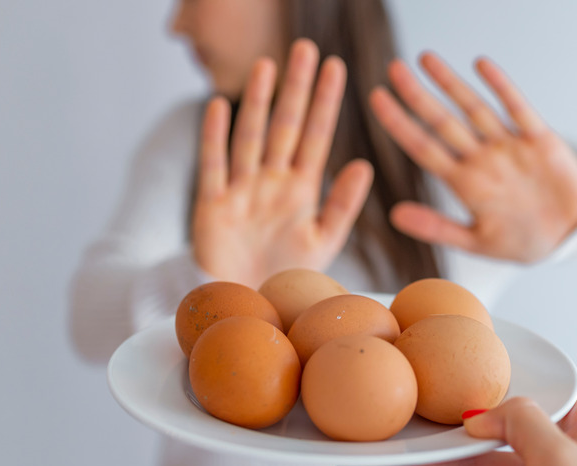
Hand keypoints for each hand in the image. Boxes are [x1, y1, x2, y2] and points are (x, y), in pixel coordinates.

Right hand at [192, 39, 373, 287]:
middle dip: (295, 88)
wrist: (248, 308)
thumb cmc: (288, 279)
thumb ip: (342, 205)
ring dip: (256, 102)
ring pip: (250, 137)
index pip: (317, 136)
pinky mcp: (212, 206)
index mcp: (302, 190)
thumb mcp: (323, 242)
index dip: (327, 102)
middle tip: (305, 48)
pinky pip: (213, 166)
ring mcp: (241, 191)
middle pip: (285, 125)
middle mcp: (272, 182)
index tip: (337, 67)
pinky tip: (219, 106)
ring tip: (266, 65)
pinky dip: (215, 138)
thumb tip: (364, 165)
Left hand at [371, 53, 576, 263]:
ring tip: (425, 58)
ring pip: (474, 108)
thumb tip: (394, 216)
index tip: (377, 99)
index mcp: (465, 183)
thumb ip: (436, 227)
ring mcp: (509, 146)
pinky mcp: (539, 140)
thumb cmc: (522, 240)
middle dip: (417, 95)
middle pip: (443, 121)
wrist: (572, 235)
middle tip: (393, 68)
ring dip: (451, 83)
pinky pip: (518, 108)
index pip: (423, 148)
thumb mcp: (477, 241)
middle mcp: (482, 159)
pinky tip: (481, 65)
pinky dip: (501, 87)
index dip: (399, 124)